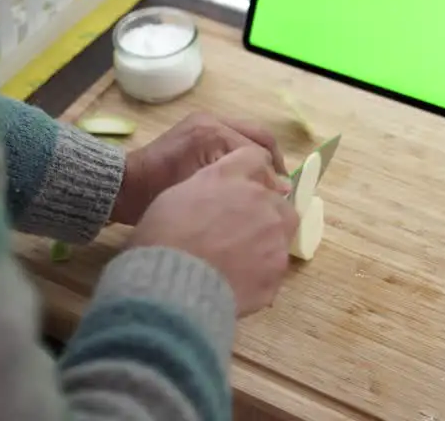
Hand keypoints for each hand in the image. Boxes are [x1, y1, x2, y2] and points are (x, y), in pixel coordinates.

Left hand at [112, 111, 287, 225]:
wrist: (125, 187)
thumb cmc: (159, 196)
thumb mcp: (202, 195)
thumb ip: (242, 188)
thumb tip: (282, 189)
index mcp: (212, 134)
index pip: (259, 151)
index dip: (273, 175)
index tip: (281, 198)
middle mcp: (212, 121)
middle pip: (259, 136)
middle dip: (273, 161)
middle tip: (280, 188)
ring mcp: (205, 121)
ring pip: (248, 135)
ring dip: (259, 157)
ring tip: (264, 184)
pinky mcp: (200, 127)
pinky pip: (234, 137)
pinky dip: (244, 153)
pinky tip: (244, 176)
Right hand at [128, 147, 299, 315]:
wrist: (173, 286)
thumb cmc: (163, 237)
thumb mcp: (175, 197)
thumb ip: (206, 188)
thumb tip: (216, 199)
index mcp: (230, 176)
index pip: (253, 159)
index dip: (251, 173)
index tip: (245, 188)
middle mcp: (259, 199)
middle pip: (277, 200)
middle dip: (265, 212)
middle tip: (239, 232)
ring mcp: (274, 237)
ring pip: (281, 234)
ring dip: (266, 242)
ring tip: (238, 261)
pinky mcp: (277, 272)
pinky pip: (273, 269)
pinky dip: (260, 274)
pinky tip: (237, 283)